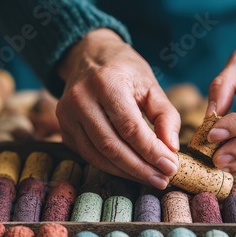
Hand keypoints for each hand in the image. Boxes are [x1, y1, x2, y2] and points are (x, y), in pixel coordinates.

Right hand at [56, 28, 180, 188]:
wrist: (89, 56)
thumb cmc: (125, 71)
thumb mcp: (151, 85)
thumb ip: (165, 115)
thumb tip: (171, 148)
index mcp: (106, 82)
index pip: (130, 127)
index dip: (151, 151)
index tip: (171, 166)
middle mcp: (81, 98)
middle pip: (111, 146)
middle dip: (140, 168)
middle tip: (163, 179)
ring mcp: (67, 115)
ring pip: (98, 156)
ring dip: (127, 172)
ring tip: (151, 178)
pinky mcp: (64, 129)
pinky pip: (89, 156)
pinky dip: (112, 167)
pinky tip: (132, 171)